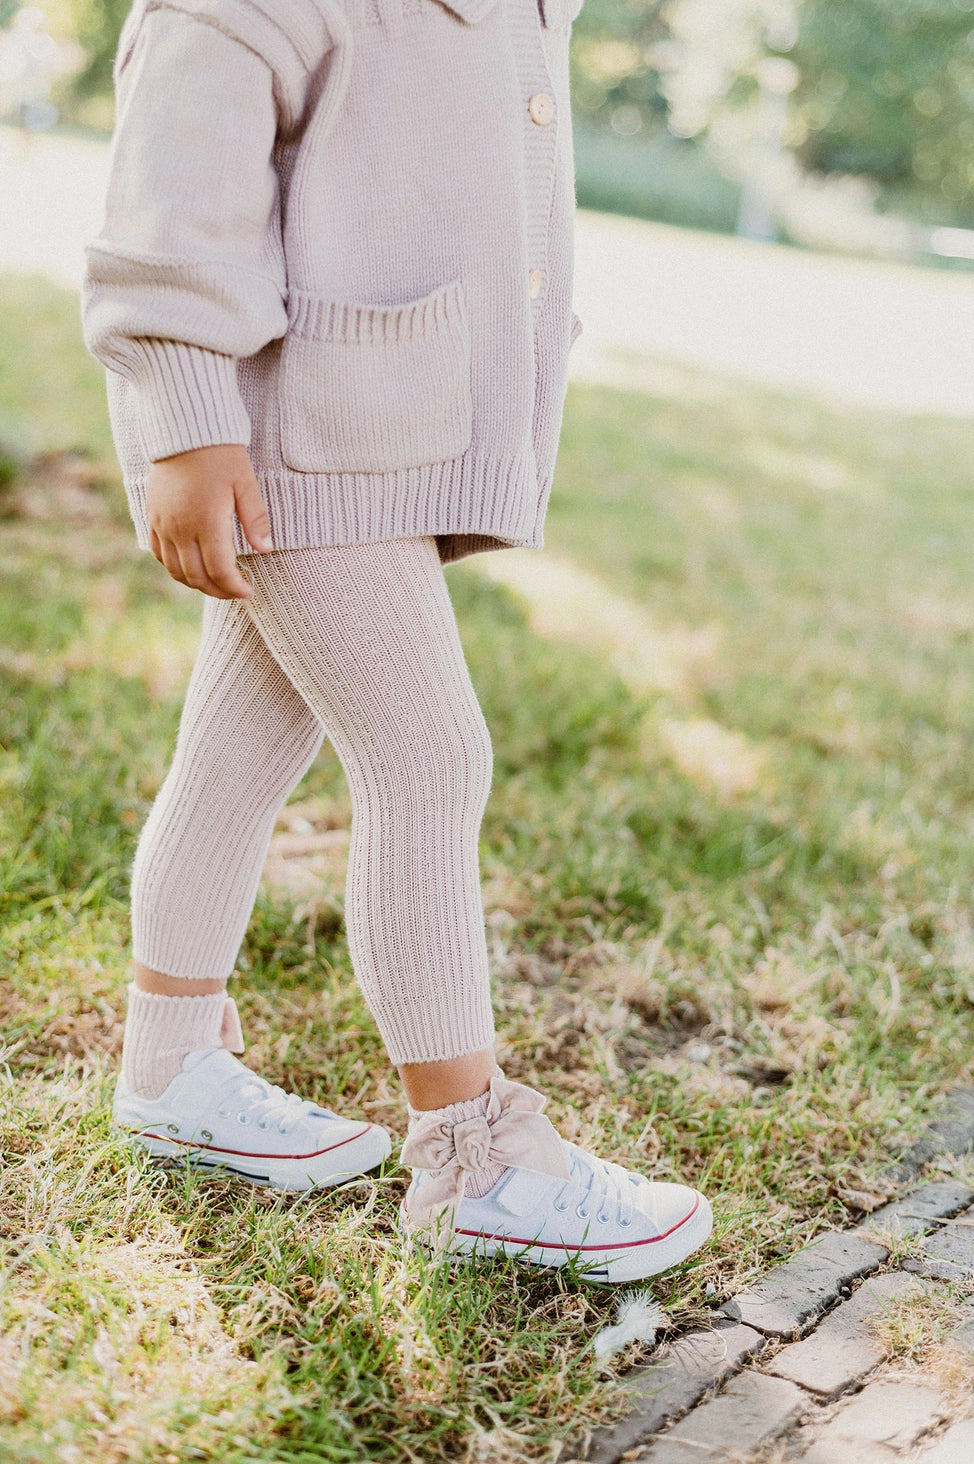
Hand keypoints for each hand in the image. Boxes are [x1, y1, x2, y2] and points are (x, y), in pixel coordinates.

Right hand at [146, 443, 271, 598]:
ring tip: (216, 584)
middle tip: (235, 591)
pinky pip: (158, 553)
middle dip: (218, 591)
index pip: (220, 570)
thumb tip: (266, 550)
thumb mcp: (246, 483)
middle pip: (196, 576)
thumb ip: (256, 520)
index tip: (248, 591)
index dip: (234, 587)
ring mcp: (162, 524)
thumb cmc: (220, 454)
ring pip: (174, 570)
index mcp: (206, 521)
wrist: (184, 429)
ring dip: (195, 583)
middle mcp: (180, 527)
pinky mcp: (152, 516)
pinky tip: (191, 568)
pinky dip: (174, 568)